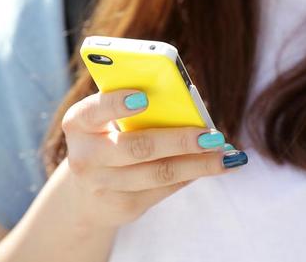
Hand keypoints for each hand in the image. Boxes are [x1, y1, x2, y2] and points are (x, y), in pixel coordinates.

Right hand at [60, 90, 247, 228]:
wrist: (87, 193)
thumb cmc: (107, 140)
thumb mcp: (108, 121)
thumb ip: (136, 108)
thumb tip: (188, 105)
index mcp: (79, 124)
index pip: (94, 110)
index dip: (117, 104)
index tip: (144, 97)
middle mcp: (85, 157)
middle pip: (138, 148)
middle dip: (179, 141)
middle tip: (211, 134)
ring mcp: (104, 187)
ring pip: (159, 174)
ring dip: (198, 164)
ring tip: (226, 155)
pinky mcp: (124, 207)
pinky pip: (166, 188)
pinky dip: (193, 174)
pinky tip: (214, 165)